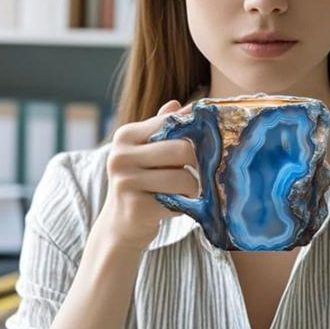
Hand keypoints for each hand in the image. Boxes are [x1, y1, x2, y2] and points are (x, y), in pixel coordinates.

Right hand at [89, 99, 200, 255]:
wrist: (120, 225)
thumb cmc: (140, 182)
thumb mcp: (145, 152)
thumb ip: (162, 128)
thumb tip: (179, 103)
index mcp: (125, 136)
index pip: (172, 123)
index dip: (196, 132)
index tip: (209, 141)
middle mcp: (121, 156)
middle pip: (182, 149)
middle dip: (198, 163)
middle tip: (202, 172)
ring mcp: (126, 183)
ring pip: (184, 178)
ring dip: (193, 188)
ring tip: (186, 192)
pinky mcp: (137, 208)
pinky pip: (178, 202)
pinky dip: (183, 205)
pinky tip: (173, 206)